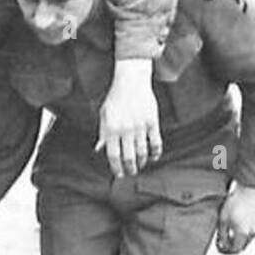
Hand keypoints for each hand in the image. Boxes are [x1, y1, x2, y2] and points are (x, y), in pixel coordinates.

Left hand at [97, 58, 162, 176]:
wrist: (131, 81)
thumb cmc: (116, 98)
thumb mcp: (104, 115)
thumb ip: (103, 133)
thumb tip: (99, 149)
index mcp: (112, 129)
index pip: (113, 155)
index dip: (116, 167)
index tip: (119, 174)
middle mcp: (126, 130)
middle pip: (128, 157)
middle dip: (129, 168)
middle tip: (130, 173)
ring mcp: (140, 126)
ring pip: (142, 152)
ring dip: (141, 162)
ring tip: (139, 166)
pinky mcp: (152, 122)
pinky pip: (155, 142)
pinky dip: (155, 152)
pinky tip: (153, 157)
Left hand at [216, 186, 254, 254]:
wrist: (249, 190)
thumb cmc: (235, 203)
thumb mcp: (223, 219)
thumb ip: (222, 235)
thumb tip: (221, 245)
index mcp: (242, 234)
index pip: (234, 250)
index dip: (226, 251)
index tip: (220, 247)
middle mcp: (252, 233)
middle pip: (242, 246)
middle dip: (232, 245)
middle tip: (223, 240)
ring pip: (248, 238)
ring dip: (239, 237)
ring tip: (230, 229)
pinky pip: (252, 230)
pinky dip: (245, 230)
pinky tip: (240, 222)